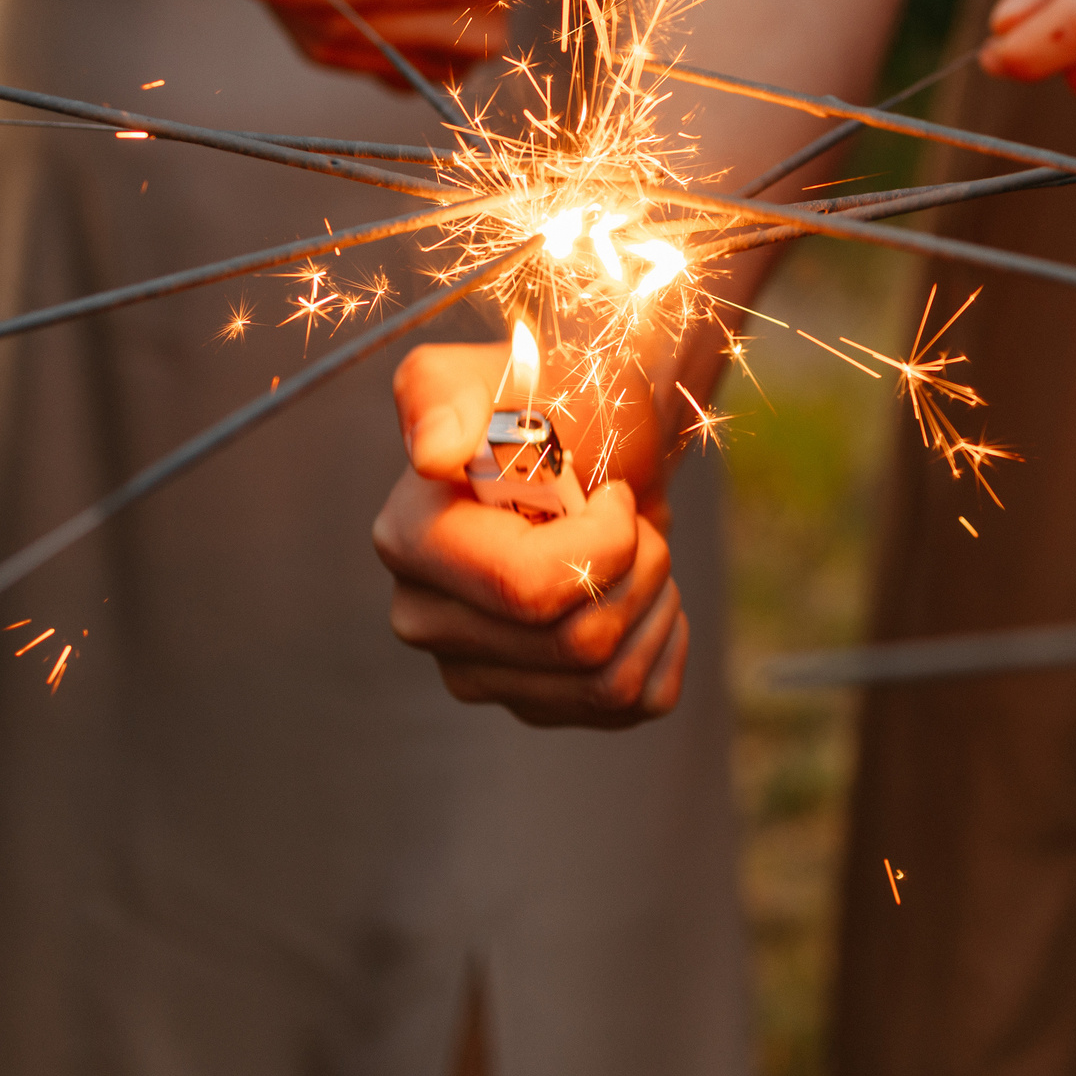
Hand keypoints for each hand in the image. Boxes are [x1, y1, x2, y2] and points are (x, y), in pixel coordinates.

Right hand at [370, 343, 686, 726]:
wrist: (603, 441)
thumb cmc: (559, 398)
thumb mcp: (507, 370)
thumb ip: (448, 392)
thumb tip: (433, 453)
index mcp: (410, 540)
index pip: (527, 588)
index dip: (603, 542)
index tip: (610, 490)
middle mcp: (427, 618)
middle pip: (578, 643)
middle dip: (639, 569)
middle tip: (632, 518)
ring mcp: (477, 672)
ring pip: (608, 683)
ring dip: (656, 603)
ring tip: (639, 552)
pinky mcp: (534, 703)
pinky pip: (634, 705)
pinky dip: (665, 644)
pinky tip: (644, 597)